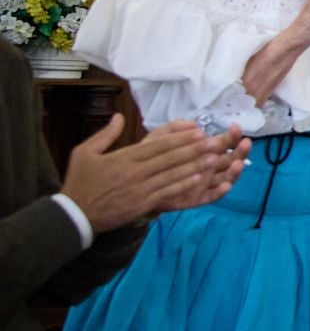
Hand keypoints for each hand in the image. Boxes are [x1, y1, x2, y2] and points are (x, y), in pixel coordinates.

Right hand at [60, 117, 252, 232]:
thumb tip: (118, 116)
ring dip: (195, 166)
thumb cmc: (80, 181)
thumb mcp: (84, 153)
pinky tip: (199, 180)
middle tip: (214, 142)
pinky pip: (167, 193)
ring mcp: (139, 189)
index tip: (198, 131)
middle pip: (169, 158)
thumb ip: (105, 134)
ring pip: (172, 175)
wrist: (75, 214)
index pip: (157, 145)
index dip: (180, 138)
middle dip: (194, 149)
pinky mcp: (141, 204)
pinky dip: (183, 185)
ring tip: (214, 159)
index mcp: (123, 157)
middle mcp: (134, 172)